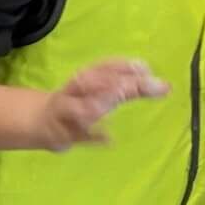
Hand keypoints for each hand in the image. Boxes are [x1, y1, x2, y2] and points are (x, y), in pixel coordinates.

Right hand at [35, 59, 169, 152]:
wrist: (40, 121)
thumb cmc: (80, 104)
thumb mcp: (102, 91)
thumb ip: (131, 88)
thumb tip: (165, 86)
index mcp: (85, 78)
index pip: (102, 67)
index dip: (122, 66)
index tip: (144, 68)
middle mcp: (72, 92)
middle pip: (90, 83)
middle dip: (113, 83)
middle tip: (137, 85)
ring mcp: (64, 114)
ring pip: (76, 107)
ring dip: (93, 104)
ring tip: (112, 103)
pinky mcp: (61, 134)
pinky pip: (75, 136)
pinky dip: (90, 137)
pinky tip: (107, 139)